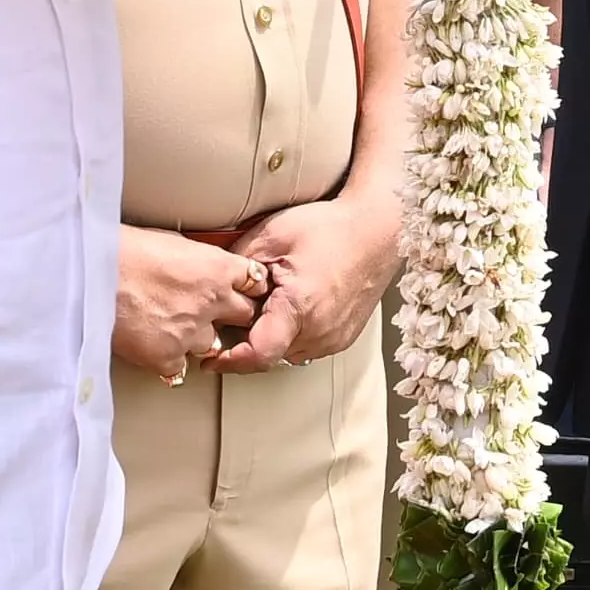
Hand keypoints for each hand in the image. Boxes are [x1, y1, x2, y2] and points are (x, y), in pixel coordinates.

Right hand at [112, 226, 268, 383]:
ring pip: (211, 344)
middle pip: (243, 316)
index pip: (255, 282)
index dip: (246, 287)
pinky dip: (168, 359)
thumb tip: (205, 270)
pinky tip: (151, 343)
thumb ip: (199, 261)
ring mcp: (191, 333)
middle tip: (207, 310)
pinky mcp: (166, 357)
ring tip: (167, 324)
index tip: (240, 290)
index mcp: (217, 268)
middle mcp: (212, 303)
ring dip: (196, 337)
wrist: (87, 274)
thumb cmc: (122, 250)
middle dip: (229, 314)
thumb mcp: (172, 242)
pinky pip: (179, 367)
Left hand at [210, 186, 398, 371]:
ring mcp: (334, 337)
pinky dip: (293, 333)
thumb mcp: (271, 235)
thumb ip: (237, 265)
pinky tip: (293, 306)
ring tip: (270, 305)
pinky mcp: (344, 337)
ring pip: (288, 353)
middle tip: (238, 316)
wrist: (377, 229)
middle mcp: (320, 331)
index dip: (229, 360)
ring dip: (273, 338)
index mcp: (299, 307)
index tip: (212, 357)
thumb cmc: (331, 228)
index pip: (257, 354)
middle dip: (248, 341)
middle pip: (269, 355)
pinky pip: (307, 346)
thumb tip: (213, 284)